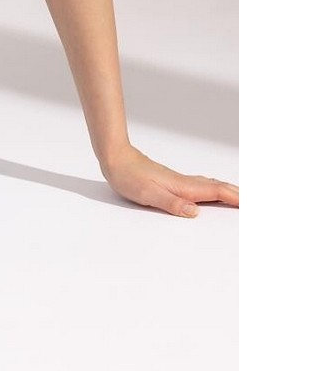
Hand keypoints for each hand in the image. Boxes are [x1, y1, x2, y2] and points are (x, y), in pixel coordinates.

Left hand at [100, 145, 238, 217]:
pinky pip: (200, 185)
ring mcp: (179, 180)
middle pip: (217, 187)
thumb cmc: (129, 177)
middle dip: (237, 194)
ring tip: (240, 198)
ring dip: (227, 190)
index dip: (235, 198)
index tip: (251, 203)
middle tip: (254, 202)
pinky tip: (210, 192)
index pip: (215, 192)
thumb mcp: (148, 194)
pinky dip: (213, 189)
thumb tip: (195, 212)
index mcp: (182, 186)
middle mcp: (184, 182)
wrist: (116, 159)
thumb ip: (171, 203)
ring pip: (209, 185)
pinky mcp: (172, 181)